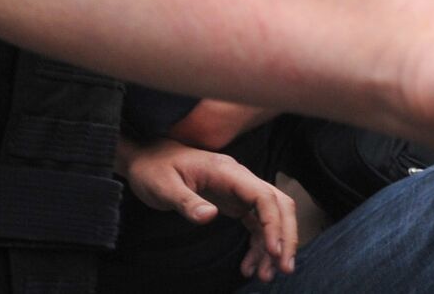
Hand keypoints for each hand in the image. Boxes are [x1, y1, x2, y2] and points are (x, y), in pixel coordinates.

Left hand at [120, 139, 296, 281]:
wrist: (147, 159)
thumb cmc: (154, 170)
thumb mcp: (164, 187)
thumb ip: (187, 202)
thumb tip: (210, 217)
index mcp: (227, 172)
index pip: (263, 195)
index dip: (273, 223)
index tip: (273, 251)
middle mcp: (239, 179)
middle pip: (278, 204)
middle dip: (286, 235)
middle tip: (284, 267)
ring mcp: (238, 190)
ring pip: (271, 215)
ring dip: (274, 244)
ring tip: (267, 275)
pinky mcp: (234, 202)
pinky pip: (256, 223)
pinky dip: (258, 244)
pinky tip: (250, 265)